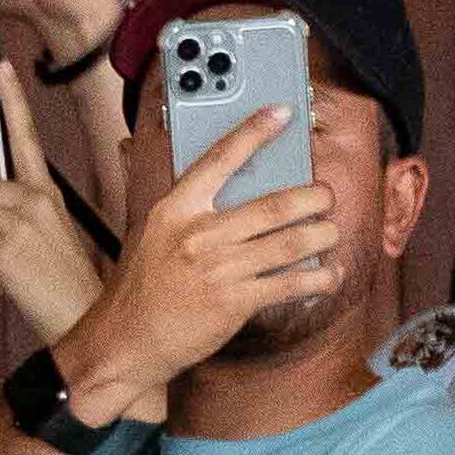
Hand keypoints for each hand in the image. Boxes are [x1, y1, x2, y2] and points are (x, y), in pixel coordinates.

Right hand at [53, 110, 340, 411]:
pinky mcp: (235, 302)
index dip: (254, 132)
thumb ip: (186, 207)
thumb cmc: (141, 287)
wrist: (124, 341)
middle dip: (315, 198)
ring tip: (329, 232)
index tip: (281, 113)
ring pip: (294, 242)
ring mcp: (219, 269)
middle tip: (325, 197)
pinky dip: (320, 278)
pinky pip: (293, 283)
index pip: (220, 159)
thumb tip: (222, 179)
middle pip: (277, 204)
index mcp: (175, 210)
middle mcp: (199, 234)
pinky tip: (328, 274)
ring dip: (324, 235)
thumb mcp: (151, 235)